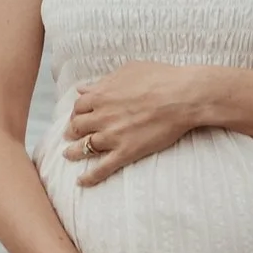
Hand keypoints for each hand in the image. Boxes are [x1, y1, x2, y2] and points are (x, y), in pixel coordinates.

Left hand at [64, 64, 215, 183]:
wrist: (183, 96)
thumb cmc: (160, 78)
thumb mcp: (128, 71)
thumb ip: (103, 81)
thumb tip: (84, 88)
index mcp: (101, 95)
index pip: (78, 106)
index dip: (76, 112)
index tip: (78, 115)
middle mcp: (101, 117)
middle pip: (77, 127)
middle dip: (72, 131)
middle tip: (71, 135)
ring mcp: (112, 136)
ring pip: (84, 148)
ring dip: (73, 153)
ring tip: (69, 155)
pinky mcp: (126, 152)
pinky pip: (102, 168)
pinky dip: (90, 177)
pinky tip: (82, 181)